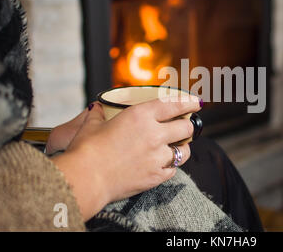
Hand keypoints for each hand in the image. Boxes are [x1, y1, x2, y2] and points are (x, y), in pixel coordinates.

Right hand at [51, 96, 201, 220]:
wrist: (86, 178)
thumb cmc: (86, 150)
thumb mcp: (91, 125)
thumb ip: (98, 114)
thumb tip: (96, 108)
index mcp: (140, 115)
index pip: (174, 104)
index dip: (189, 102)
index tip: (196, 102)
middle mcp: (154, 134)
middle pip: (186, 127)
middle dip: (189, 126)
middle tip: (186, 126)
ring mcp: (157, 156)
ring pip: (184, 151)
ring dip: (183, 148)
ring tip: (178, 147)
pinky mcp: (156, 176)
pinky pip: (173, 169)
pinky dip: (170, 166)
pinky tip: (163, 164)